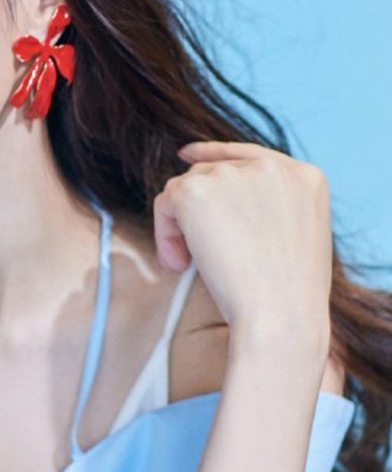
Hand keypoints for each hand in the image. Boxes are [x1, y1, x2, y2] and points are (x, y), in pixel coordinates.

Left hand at [153, 139, 332, 343]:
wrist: (281, 317)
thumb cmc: (290, 296)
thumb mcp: (300, 238)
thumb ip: (273, 208)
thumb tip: (223, 199)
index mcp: (306, 176)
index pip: (251, 155)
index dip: (215, 154)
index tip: (187, 156)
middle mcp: (272, 167)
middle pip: (213, 171)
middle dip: (199, 210)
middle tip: (194, 254)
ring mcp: (234, 175)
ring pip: (186, 188)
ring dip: (181, 226)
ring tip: (189, 266)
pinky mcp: (197, 191)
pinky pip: (166, 204)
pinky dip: (165, 235)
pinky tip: (180, 266)